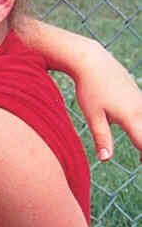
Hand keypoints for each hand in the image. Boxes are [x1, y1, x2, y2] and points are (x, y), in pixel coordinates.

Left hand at [73, 40, 141, 161]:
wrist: (93, 62)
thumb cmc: (90, 89)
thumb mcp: (93, 116)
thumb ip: (102, 138)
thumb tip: (105, 160)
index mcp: (130, 117)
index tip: (141, 165)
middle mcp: (141, 109)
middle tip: (140, 162)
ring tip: (140, 156)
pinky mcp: (139, 95)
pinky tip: (137, 132)